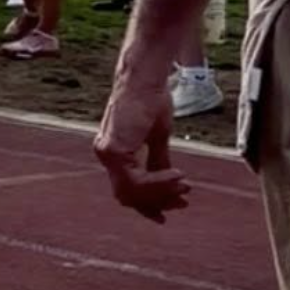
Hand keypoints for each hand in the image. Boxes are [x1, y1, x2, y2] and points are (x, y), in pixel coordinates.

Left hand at [94, 57, 191, 224]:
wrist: (146, 78)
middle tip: (182, 202)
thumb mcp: (157, 137)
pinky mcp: (113, 149)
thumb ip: (157, 162)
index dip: (150, 203)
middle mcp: (106, 154)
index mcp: (114, 151)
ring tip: (183, 185)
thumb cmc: (152, 100)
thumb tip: (168, 186)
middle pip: (129, 196)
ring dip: (161, 193)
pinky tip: (176, 175)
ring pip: (133, 192)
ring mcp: (106, 153)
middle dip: (157, 202)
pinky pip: (136, 180)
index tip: (171, 210)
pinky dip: (158, 183)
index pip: (128, 189)